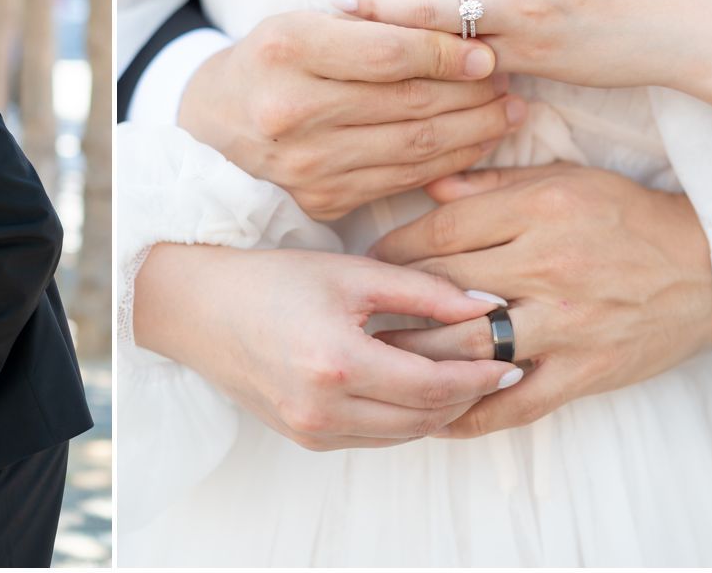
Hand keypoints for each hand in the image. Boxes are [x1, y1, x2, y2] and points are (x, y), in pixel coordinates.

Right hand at [130, 244, 520, 450]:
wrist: (200, 309)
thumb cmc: (274, 280)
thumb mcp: (353, 272)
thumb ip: (425, 291)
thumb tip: (486, 304)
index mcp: (337, 363)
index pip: (432, 386)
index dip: (478, 377)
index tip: (511, 362)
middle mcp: (323, 409)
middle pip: (424, 419)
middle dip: (469, 398)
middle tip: (501, 372)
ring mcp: (312, 430)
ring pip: (403, 435)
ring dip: (441, 412)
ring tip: (470, 380)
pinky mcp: (306, 438)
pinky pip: (375, 437)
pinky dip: (406, 418)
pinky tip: (423, 389)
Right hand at [178, 10, 524, 219]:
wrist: (211, 129)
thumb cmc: (269, 62)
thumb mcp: (302, 23)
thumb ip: (370, 26)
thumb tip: (461, 37)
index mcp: (286, 48)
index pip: (387, 53)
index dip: (446, 54)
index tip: (487, 51)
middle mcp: (293, 110)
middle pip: (408, 103)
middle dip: (471, 93)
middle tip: (510, 80)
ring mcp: (308, 163)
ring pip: (414, 148)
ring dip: (473, 131)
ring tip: (508, 111)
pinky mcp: (322, 199)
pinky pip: (403, 180)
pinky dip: (448, 163)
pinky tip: (476, 144)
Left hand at [367, 163, 711, 438]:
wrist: (706, 269)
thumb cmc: (627, 216)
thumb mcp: (565, 179)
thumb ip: (492, 186)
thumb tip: (430, 185)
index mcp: (539, 208)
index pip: (440, 232)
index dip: (392, 250)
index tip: (368, 263)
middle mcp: (548, 265)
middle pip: (443, 291)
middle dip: (392, 307)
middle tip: (356, 318)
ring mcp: (566, 324)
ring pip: (468, 349)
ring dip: (416, 361)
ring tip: (378, 365)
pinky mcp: (583, 371)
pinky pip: (512, 404)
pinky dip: (467, 414)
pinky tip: (433, 417)